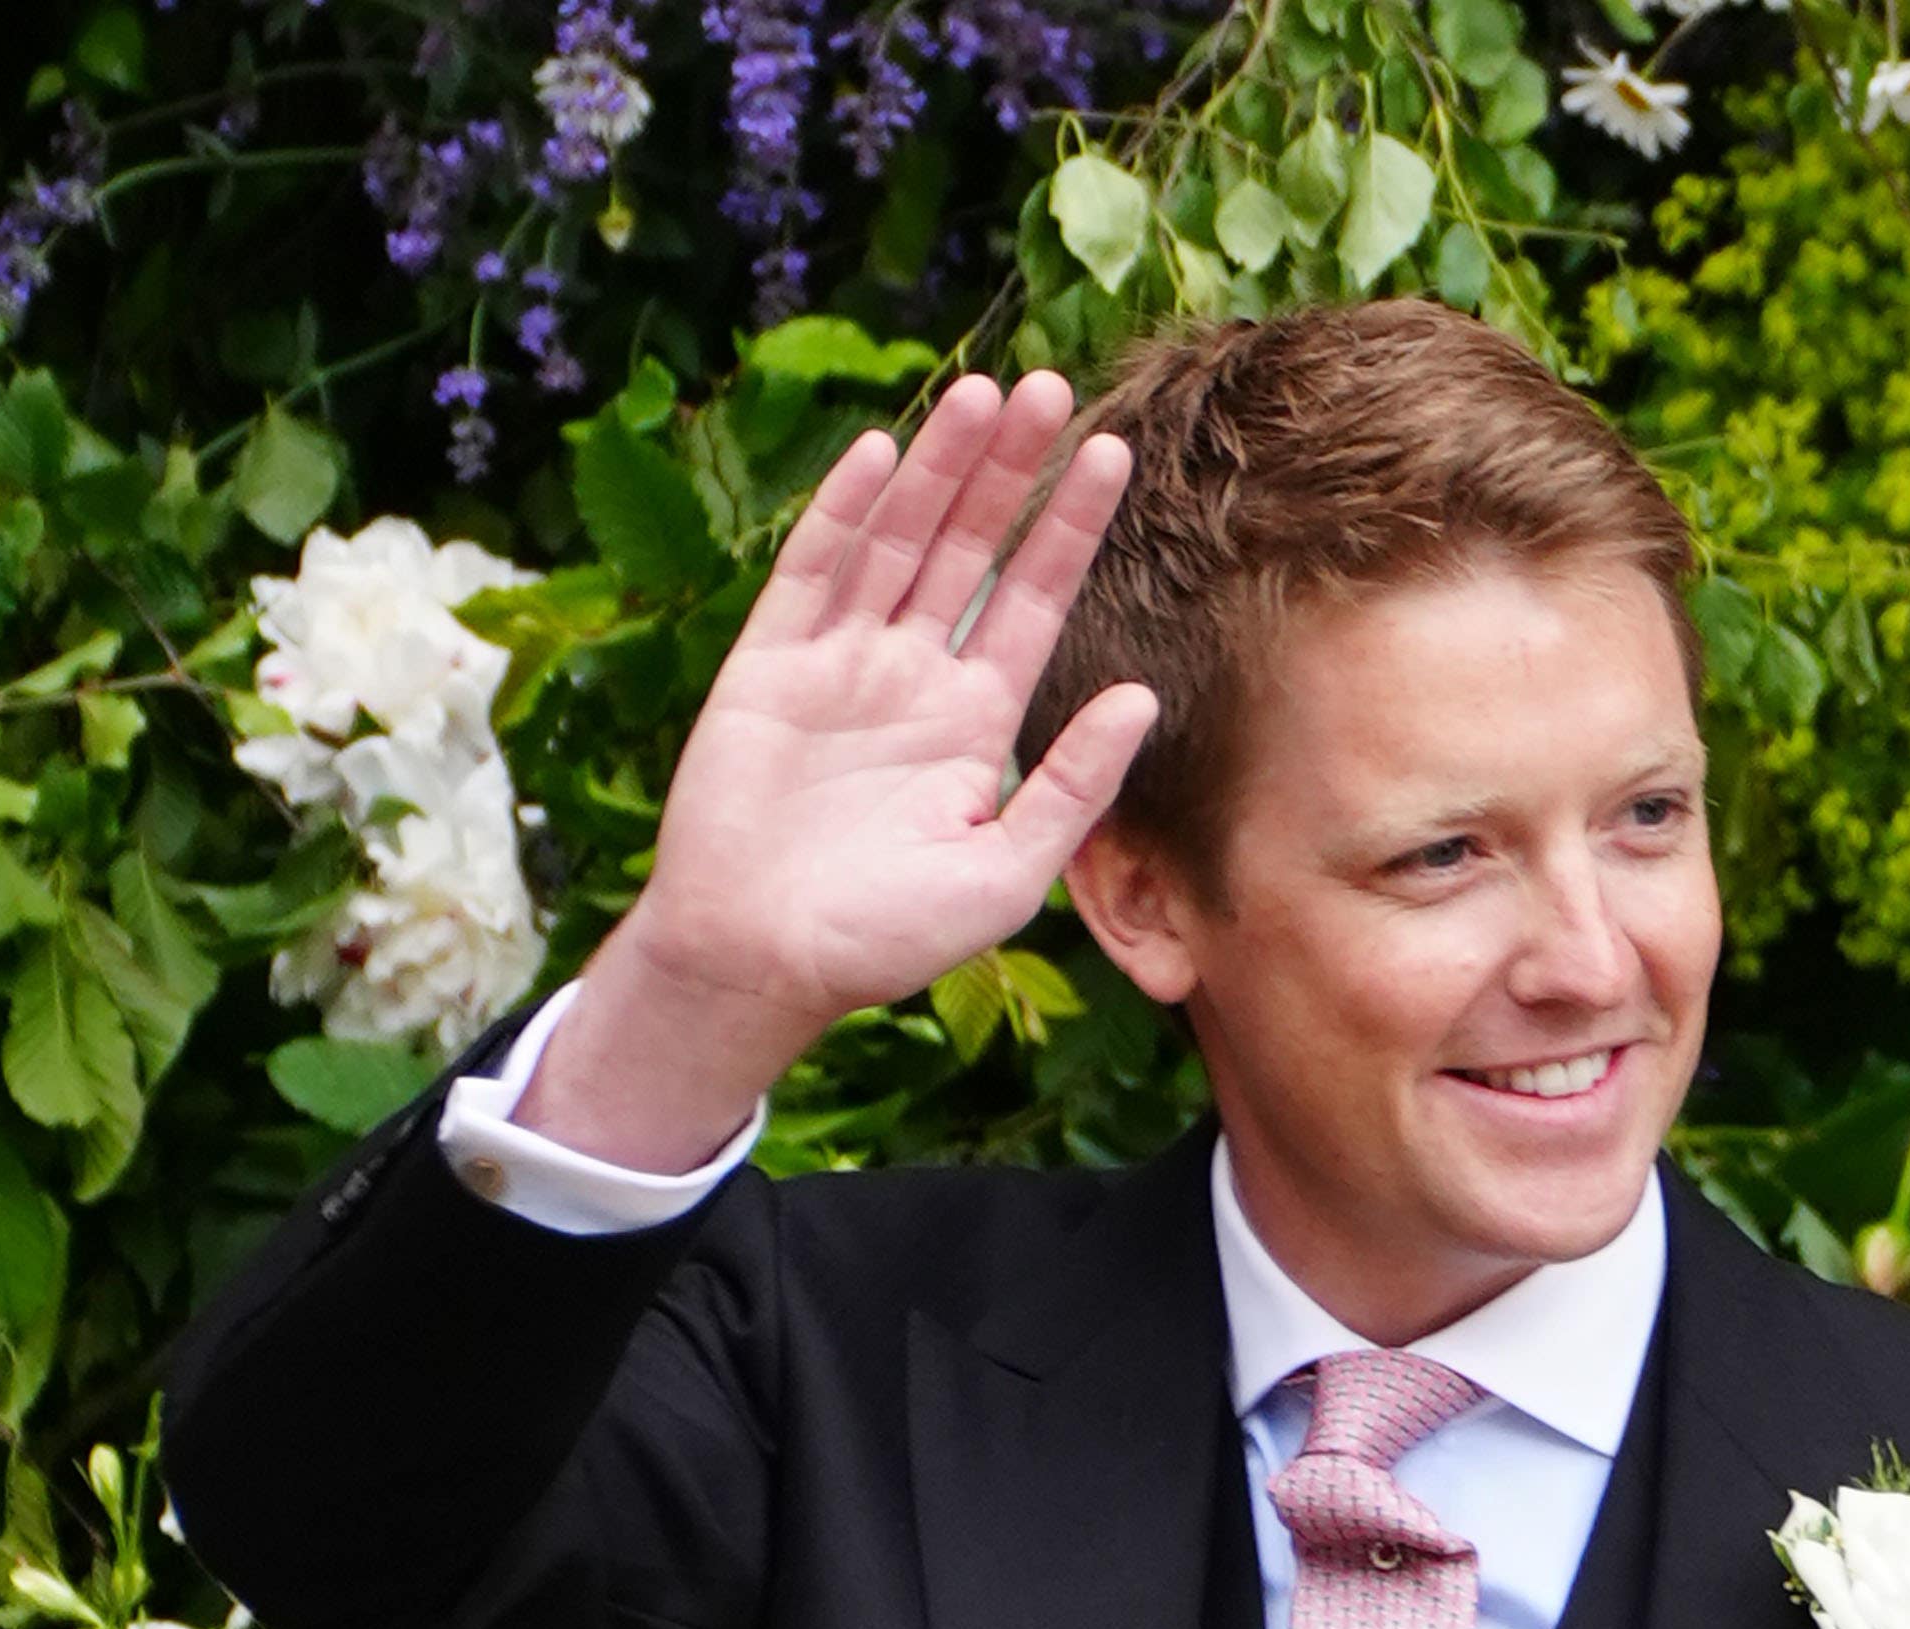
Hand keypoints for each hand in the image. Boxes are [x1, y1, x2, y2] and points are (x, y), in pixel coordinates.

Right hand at [522, 376, 1161, 1172]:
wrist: (764, 962)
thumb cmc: (886, 937)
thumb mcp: (1009, 871)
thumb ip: (1074, 785)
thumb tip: (1145, 697)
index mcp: (976, 722)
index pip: (1035, 601)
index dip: (1070, 528)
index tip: (1114, 455)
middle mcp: (913, 677)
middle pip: (971, 548)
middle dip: (1009, 470)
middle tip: (1052, 385)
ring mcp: (839, 663)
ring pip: (899, 540)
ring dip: (938, 468)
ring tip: (982, 392)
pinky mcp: (770, 664)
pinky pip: (813, 572)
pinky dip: (846, 514)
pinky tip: (882, 452)